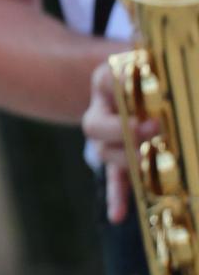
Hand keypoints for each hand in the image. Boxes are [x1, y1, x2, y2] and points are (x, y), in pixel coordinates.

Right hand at [85, 60, 146, 223]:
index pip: (106, 79)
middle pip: (95, 125)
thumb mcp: (152, 60)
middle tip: (153, 129)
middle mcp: (99, 108)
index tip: (148, 91)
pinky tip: (118, 216)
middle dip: (123, 131)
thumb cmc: (151, 70)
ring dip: (125, 159)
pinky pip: (112, 180)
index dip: (122, 86)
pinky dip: (117, 196)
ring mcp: (103, 136)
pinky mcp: (115, 159)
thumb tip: (180, 58)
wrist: (134, 84)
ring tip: (152, 161)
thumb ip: (159, 62)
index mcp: (105, 78)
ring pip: (103, 152)